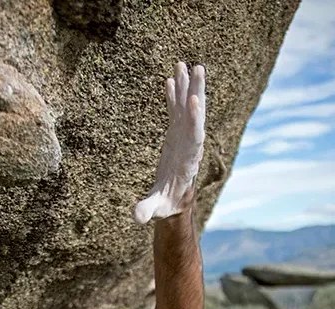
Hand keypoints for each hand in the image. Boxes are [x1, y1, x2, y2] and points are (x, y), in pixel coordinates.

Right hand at [134, 62, 205, 223]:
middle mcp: (190, 146)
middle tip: (198, 69)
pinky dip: (175, 95)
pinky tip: (172, 78)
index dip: (194, 120)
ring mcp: (183, 138)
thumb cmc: (165, 206)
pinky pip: (176, 111)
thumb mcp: (156, 209)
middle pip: (195, 117)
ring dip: (188, 87)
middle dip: (196, 93)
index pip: (194, 138)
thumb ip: (146, 211)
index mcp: (187, 162)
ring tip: (186, 64)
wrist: (174, 202)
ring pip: (187, 109)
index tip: (195, 101)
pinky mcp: (175, 136)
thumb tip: (136, 218)